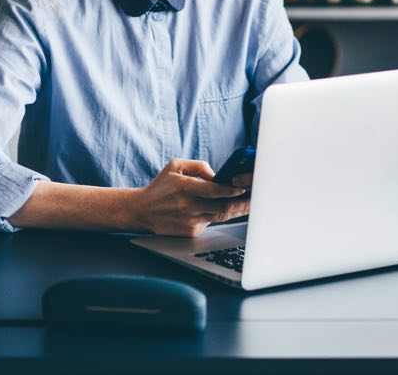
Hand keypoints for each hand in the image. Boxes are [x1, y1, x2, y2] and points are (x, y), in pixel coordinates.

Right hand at [131, 159, 249, 236]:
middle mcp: (188, 206)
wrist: (142, 211)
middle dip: (242, 203)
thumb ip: (198, 165)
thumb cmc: (160, 187)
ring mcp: (190, 221)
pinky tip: (230, 210)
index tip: (244, 187)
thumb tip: (218, 174)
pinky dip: (219, 216)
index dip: (232, 190)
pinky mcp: (191, 232)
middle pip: (223, 207)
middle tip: (255, 198)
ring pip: (221, 216)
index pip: (214, 190)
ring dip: (237, 211)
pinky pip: (210, 223)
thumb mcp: (175, 166)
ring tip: (250, 205)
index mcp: (185, 187)